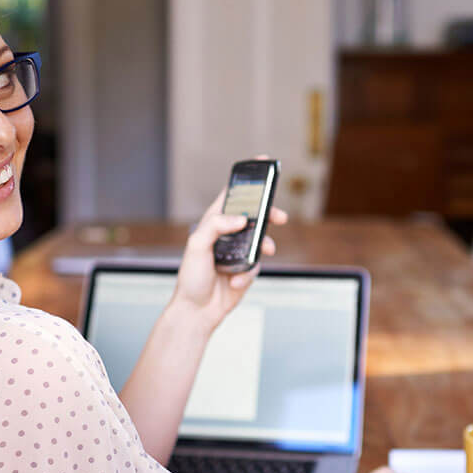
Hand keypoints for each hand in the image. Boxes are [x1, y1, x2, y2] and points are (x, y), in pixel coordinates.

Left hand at [170, 186, 287, 334]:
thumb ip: (216, 226)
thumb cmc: (191, 278)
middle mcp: (227, 234)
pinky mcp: (246, 270)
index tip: (263, 162)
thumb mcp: (196, 246)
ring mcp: (238, 252)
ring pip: (262, 240)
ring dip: (263, 247)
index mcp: (213, 222)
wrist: (197, 311)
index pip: (231, 195)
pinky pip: (257, 266)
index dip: (246, 179)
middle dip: (269, 214)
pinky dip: (249, 274)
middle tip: (280, 217)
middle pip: (255, 215)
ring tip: (262, 253)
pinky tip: (236, 283)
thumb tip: (240, 218)